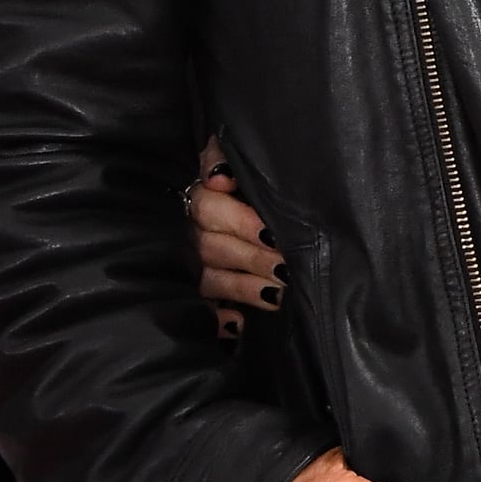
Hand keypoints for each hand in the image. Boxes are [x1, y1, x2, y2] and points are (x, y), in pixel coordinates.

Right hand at [188, 136, 284, 339]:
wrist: (243, 204)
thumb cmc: (248, 184)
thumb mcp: (234, 161)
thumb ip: (224, 157)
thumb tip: (220, 177)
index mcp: (204, 199)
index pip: (210, 207)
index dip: (241, 221)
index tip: (271, 233)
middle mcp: (195, 233)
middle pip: (213, 247)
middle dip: (253, 258)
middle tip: (285, 267)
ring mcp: (197, 264)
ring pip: (213, 279)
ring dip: (246, 288)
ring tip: (278, 294)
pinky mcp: (204, 291)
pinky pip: (206, 309)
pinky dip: (219, 319)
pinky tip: (237, 324)